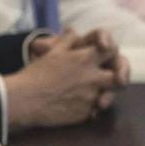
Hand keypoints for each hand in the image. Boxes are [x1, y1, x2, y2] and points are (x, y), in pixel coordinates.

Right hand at [4, 29, 118, 128]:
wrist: (24, 101)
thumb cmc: (35, 74)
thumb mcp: (51, 53)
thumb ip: (67, 41)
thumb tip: (72, 31)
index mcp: (84, 59)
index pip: (112, 50)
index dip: (111, 50)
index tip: (104, 53)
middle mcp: (92, 78)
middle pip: (120, 77)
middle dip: (118, 77)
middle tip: (112, 78)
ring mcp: (90, 98)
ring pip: (108, 95)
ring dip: (103, 94)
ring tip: (90, 94)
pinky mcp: (85, 114)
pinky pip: (94, 111)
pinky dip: (88, 108)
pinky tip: (76, 105)